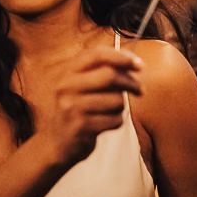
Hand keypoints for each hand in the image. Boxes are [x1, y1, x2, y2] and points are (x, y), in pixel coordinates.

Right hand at [34, 47, 142, 168]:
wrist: (56, 142)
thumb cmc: (76, 109)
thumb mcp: (79, 85)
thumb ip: (100, 71)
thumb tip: (133, 63)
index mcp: (67, 72)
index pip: (96, 54)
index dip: (122, 57)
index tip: (139, 65)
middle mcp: (66, 86)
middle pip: (109, 75)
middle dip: (131, 82)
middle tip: (140, 90)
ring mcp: (71, 106)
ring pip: (116, 100)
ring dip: (122, 106)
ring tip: (112, 111)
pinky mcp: (80, 126)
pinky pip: (114, 120)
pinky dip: (116, 121)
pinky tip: (105, 123)